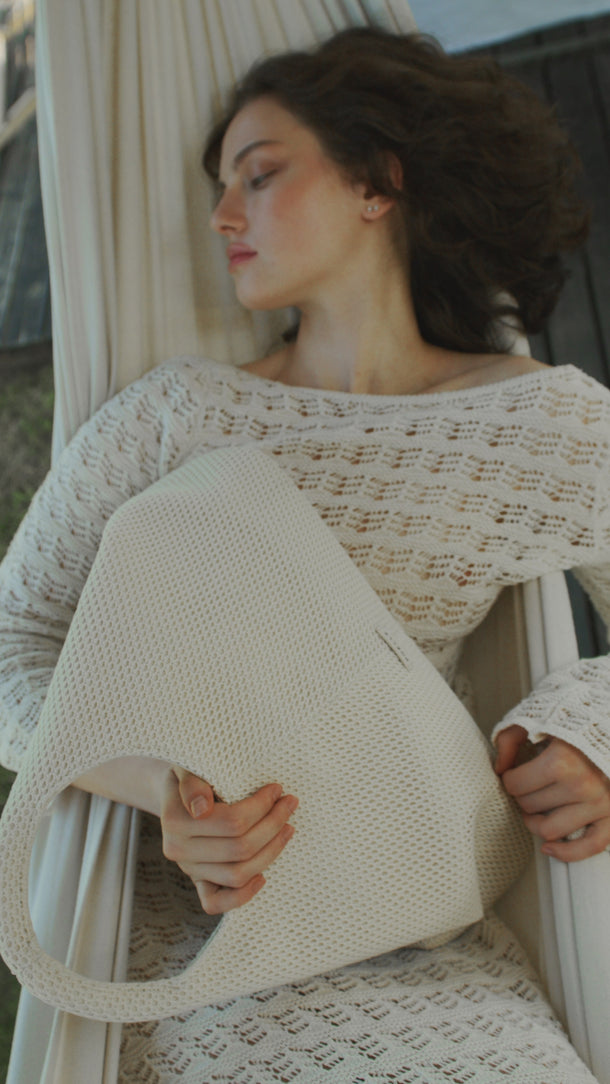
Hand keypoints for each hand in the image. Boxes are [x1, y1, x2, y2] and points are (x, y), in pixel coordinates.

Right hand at [161, 769, 297, 913]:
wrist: (179, 791)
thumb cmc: (193, 774)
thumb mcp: (190, 768)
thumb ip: (193, 784)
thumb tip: (201, 809)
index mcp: (174, 821)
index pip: (231, 822)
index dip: (261, 807)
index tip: (277, 790)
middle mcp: (178, 850)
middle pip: (240, 848)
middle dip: (273, 825)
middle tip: (289, 804)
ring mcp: (189, 869)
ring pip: (237, 875)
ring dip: (270, 853)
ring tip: (287, 828)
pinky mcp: (198, 883)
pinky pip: (216, 903)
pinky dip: (242, 896)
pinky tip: (263, 876)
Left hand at [495, 724, 609, 861]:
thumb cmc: (574, 720)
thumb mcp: (536, 718)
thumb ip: (509, 739)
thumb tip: (498, 768)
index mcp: (561, 760)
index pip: (515, 784)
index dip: (509, 779)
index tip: (513, 773)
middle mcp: (582, 785)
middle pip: (530, 806)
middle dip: (521, 796)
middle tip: (525, 786)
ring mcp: (599, 803)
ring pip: (551, 830)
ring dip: (536, 823)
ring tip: (534, 809)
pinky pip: (590, 845)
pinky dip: (567, 853)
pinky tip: (549, 848)